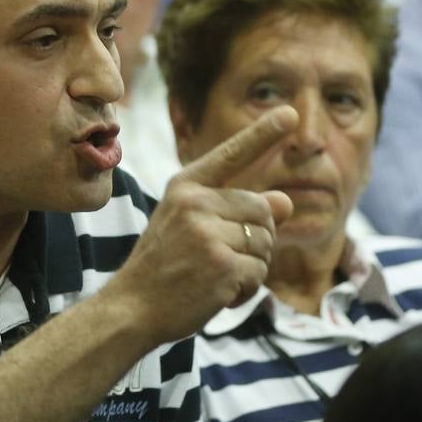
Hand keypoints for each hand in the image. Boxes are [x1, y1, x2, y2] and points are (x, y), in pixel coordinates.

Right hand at [103, 107, 297, 346]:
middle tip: (220, 259)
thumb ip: (235, 210)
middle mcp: (196, 202)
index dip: (263, 133)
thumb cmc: (164, 267)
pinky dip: (245, 289)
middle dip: (256, 239)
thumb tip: (285, 200)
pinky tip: (216, 294)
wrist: (131, 308)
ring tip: (214, 276)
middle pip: (262, 209)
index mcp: (186, 187)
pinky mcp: (222, 264)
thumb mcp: (192, 228)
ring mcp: (208, 232)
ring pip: (266, 243)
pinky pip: (259, 273)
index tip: (290, 113)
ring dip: (251, 267)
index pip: (232, 155)